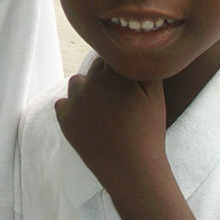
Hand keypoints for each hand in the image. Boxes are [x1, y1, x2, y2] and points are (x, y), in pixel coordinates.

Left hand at [55, 59, 165, 202]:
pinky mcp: (64, 119)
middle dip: (105, 78)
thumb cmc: (147, 130)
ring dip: (88, 90)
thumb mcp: (155, 94)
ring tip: (104, 110)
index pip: (112, 56)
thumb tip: (132, 50)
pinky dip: (73, 108)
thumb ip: (142, 66)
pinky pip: (63, 103)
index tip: (127, 83)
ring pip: (77, 83)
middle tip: (119, 99)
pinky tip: (88, 119)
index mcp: (112, 73)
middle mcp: (90, 82)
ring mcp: (75, 101)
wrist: (131, 169)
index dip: (120, 68)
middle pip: (95, 69)